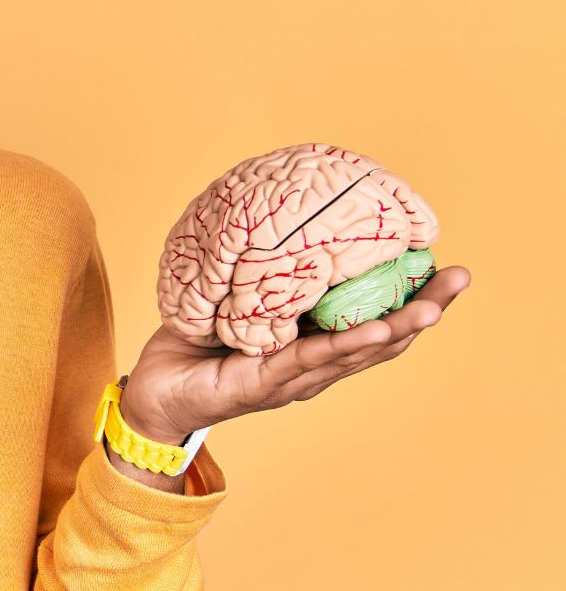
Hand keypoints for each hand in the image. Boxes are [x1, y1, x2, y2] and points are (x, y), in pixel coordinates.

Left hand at [117, 265, 471, 441]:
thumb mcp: (237, 302)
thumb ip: (265, 276)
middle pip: (379, 339)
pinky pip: (306, 360)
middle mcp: (311, 367)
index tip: (448, 269)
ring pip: (353, 352)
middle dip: (424, 310)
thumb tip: (285, 222)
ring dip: (397, 329)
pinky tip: (373, 329)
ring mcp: (291, 380)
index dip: (412, 298)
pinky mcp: (262, 385)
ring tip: (431, 307)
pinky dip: (342, 345)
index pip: (373, 321)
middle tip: (460, 279)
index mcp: (311, 347)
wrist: (153, 391)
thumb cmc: (195, 344)